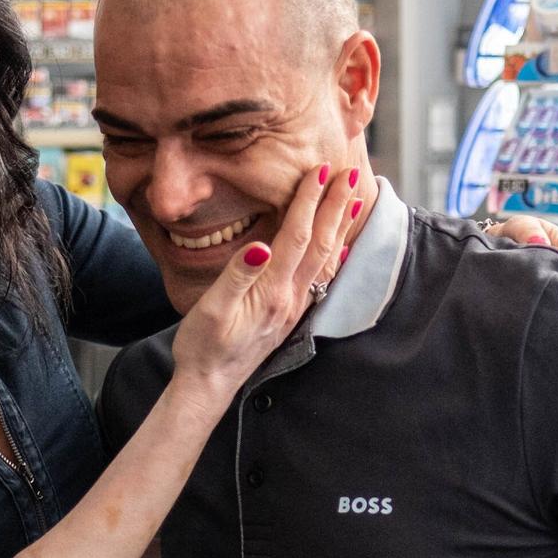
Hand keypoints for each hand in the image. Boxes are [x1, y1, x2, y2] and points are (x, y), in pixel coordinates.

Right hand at [171, 164, 356, 398]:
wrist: (209, 386)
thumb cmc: (203, 347)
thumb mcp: (211, 309)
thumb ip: (238, 275)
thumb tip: (261, 244)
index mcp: (272, 291)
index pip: (296, 236)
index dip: (309, 202)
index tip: (321, 171)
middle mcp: (291, 298)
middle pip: (320, 243)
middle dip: (335, 206)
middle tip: (350, 174)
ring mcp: (294, 307)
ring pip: (326, 259)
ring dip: (340, 226)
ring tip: (354, 199)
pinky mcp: (291, 314)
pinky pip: (321, 277)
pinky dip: (335, 254)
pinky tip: (342, 246)